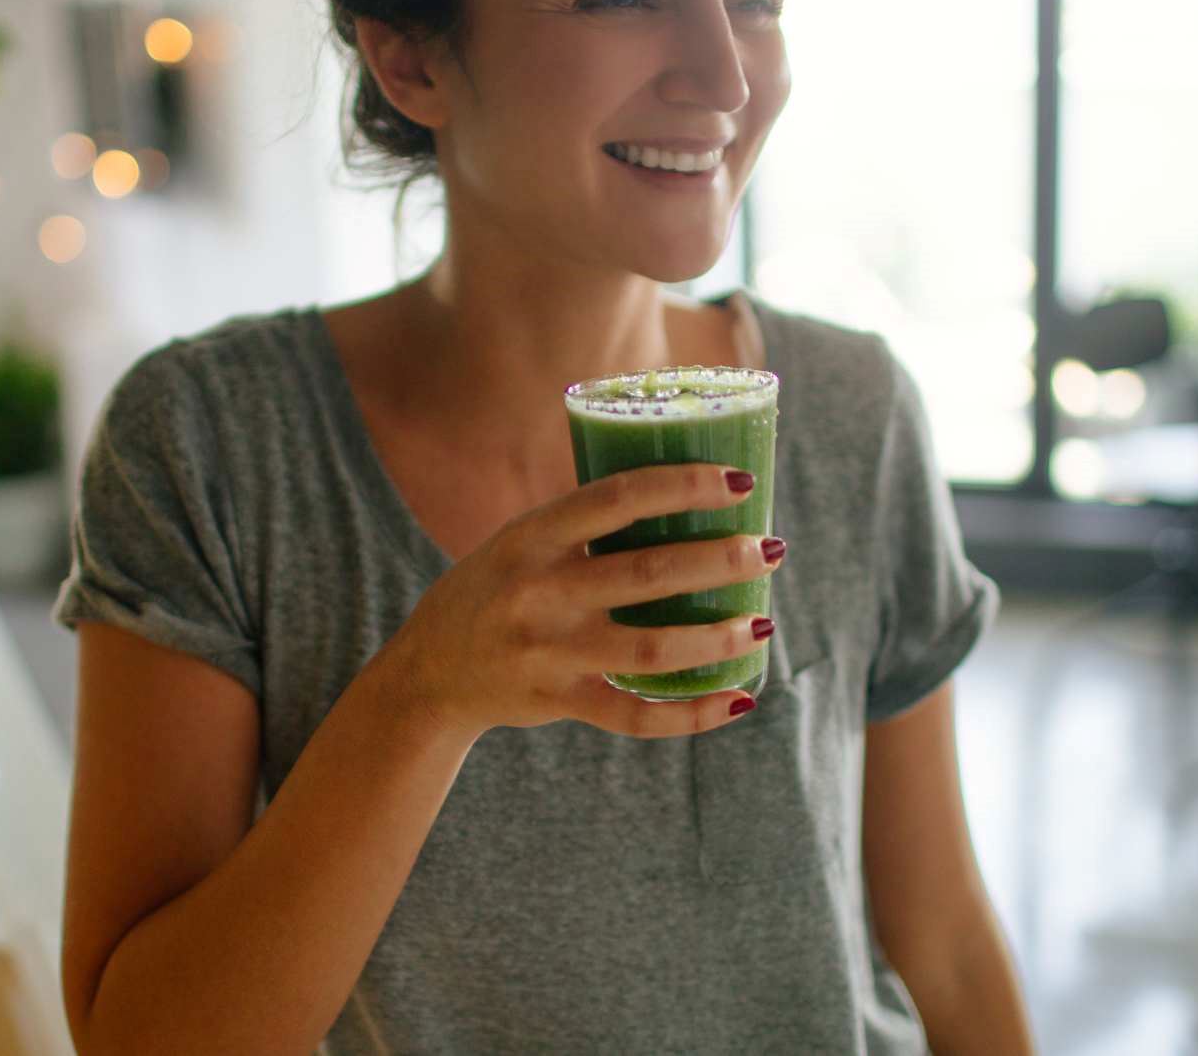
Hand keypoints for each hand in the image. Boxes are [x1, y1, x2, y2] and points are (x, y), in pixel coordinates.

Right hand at [381, 463, 784, 740]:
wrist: (428, 672)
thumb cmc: (495, 589)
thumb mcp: (521, 541)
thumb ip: (583, 524)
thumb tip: (681, 491)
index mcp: (532, 535)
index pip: (617, 499)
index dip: (683, 486)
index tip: (738, 483)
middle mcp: (539, 591)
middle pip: (647, 573)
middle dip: (719, 560)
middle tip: (769, 550)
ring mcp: (548, 651)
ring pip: (651, 647)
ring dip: (717, 636)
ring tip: (763, 623)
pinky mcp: (558, 701)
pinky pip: (635, 714)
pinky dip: (692, 713)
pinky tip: (738, 698)